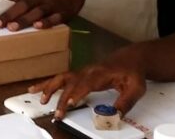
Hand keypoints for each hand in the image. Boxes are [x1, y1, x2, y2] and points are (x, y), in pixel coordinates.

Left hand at [0, 0, 91, 30]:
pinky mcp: (64, 12)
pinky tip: (38, 26)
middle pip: (22, 6)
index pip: (14, 1)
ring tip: (12, 27)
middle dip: (9, 16)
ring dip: (24, 20)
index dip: (4, 11)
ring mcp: (51, 5)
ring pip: (36, 13)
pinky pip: (55, 18)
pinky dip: (47, 22)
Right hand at [29, 45, 147, 117]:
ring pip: (61, 78)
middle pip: (70, 83)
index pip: (86, 83)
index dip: (76, 93)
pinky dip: (48, 84)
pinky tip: (38, 89)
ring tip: (40, 98)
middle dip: (61, 98)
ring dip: (49, 88)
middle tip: (57, 113)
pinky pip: (61, 78)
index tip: (68, 103)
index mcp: (100, 73)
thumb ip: (125, 102)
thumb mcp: (136, 88)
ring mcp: (81, 72)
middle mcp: (87, 71)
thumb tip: (115, 115)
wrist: (129, 58)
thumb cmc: (132, 73)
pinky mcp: (78, 74)